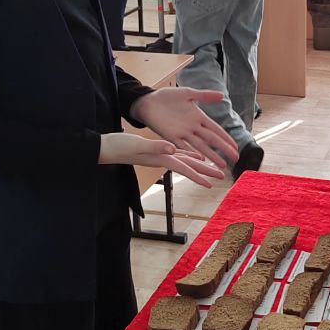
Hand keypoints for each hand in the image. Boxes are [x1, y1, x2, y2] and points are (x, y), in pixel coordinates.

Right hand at [98, 133, 224, 187]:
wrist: (107, 148)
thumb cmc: (120, 147)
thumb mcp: (138, 145)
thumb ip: (155, 147)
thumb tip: (172, 149)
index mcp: (162, 158)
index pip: (184, 168)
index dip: (198, 176)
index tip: (211, 184)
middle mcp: (164, 158)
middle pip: (190, 167)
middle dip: (206, 172)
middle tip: (222, 177)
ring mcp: (161, 156)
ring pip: (186, 161)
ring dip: (200, 166)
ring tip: (214, 169)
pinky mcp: (158, 151)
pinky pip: (177, 155)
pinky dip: (188, 156)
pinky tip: (195, 157)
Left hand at [129, 87, 240, 168]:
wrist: (147, 101)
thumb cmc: (166, 97)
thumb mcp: (187, 93)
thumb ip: (204, 95)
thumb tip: (223, 95)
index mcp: (198, 117)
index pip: (216, 130)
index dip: (226, 138)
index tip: (236, 147)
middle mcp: (192, 127)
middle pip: (211, 140)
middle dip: (224, 149)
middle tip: (236, 159)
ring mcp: (182, 133)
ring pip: (200, 146)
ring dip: (211, 156)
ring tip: (221, 165)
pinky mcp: (170, 137)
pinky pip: (183, 147)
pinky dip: (191, 154)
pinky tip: (200, 161)